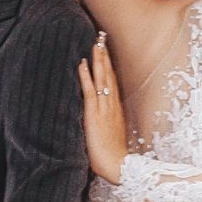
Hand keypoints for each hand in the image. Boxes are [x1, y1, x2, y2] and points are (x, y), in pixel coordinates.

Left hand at [78, 33, 127, 182]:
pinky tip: (82, 63)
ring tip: (95, 41)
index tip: (106, 49)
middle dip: (105, 54)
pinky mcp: (95, 114)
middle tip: (102, 35)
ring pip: (102, 78)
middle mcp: (112, 105)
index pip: (113, 81)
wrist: (118, 166)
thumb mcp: (111, 135)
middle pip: (109, 74)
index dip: (109, 64)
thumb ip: (106, 124)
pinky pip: (90, 91)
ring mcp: (104, 108)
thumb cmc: (113, 156)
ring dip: (98, 59)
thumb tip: (99, 119)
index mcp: (116, 109)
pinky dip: (86, 76)